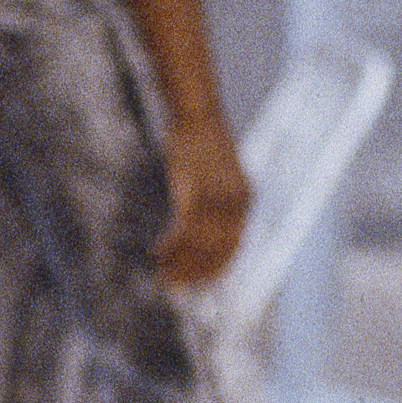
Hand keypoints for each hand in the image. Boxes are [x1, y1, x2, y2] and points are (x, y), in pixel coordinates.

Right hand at [155, 114, 248, 286]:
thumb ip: (214, 203)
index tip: (197, 285)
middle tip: (172, 288)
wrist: (197, 114)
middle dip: (193, 273)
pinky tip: (156, 252)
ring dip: (178, 264)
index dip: (214, 270)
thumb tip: (196, 228)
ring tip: (161, 275)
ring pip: (198, 245)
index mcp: (244, 201)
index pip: (233, 248)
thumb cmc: (202, 143)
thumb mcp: (217, 175)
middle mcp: (236, 203)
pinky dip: (169, 246)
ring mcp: (217, 198)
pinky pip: (183, 229)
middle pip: (215, 251)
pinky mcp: (196, 191)